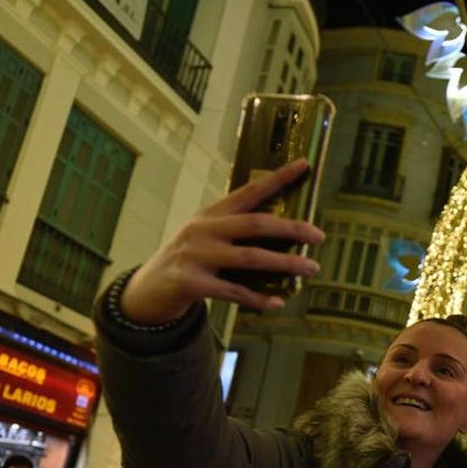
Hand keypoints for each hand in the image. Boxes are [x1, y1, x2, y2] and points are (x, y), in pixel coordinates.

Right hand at [119, 160, 324, 324]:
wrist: (148, 289)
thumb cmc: (189, 261)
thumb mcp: (208, 237)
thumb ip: (238, 232)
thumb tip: (287, 233)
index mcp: (212, 214)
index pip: (249, 190)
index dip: (278, 178)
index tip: (303, 165)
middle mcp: (203, 229)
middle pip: (255, 224)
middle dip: (291, 228)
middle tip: (319, 235)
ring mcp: (196, 255)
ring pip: (250, 258)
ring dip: (285, 263)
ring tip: (311, 268)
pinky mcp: (191, 282)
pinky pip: (234, 291)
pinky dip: (258, 298)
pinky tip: (278, 302)